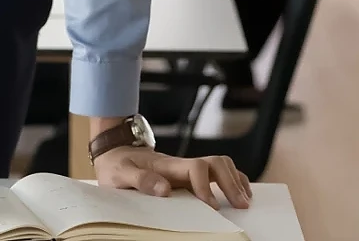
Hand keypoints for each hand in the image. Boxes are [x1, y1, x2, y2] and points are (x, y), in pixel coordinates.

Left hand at [95, 146, 251, 209]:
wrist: (113, 151)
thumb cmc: (116, 164)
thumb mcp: (120, 173)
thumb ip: (141, 179)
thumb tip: (165, 190)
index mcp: (166, 165)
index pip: (196, 167)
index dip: (206, 186)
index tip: (211, 206)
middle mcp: (181, 165)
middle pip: (215, 163)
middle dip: (231, 182)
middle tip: (241, 205)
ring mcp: (185, 169)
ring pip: (219, 165)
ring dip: (235, 180)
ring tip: (245, 201)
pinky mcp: (187, 174)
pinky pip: (215, 173)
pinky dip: (232, 180)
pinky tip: (238, 192)